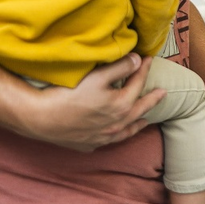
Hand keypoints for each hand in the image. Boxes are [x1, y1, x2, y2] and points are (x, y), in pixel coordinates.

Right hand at [20, 54, 166, 151]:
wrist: (42, 118)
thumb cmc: (68, 94)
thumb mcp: (96, 76)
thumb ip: (119, 67)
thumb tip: (138, 60)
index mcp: (121, 105)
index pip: (137, 83)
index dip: (144, 69)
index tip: (149, 59)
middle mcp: (117, 124)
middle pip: (139, 109)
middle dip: (151, 99)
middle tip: (163, 93)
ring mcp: (103, 137)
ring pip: (128, 130)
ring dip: (139, 122)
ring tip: (147, 119)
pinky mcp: (89, 144)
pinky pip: (111, 141)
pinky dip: (119, 136)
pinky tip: (117, 134)